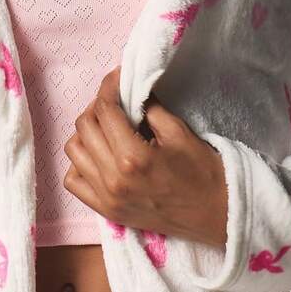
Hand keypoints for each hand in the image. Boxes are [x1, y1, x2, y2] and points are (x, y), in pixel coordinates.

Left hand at [63, 66, 227, 247]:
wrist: (216, 214)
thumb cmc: (203, 172)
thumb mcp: (179, 132)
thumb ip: (149, 109)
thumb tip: (129, 91)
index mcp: (133, 157)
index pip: (105, 110)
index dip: (108, 86)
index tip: (117, 77)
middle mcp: (113, 179)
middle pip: (85, 127)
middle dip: (98, 105)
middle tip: (115, 100)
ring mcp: (107, 198)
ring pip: (74, 151)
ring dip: (86, 132)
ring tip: (106, 126)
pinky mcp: (107, 211)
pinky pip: (73, 181)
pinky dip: (80, 163)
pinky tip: (99, 155)